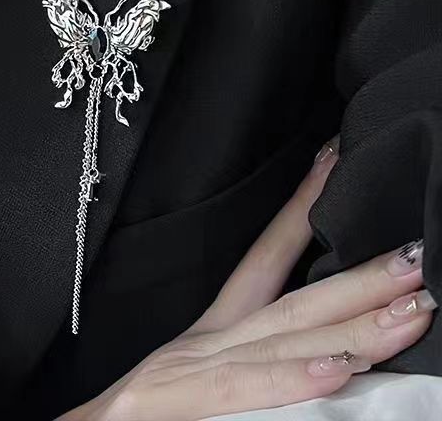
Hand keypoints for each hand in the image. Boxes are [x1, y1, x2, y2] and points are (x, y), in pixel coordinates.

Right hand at [60, 137, 436, 420]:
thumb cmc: (145, 418)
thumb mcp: (205, 389)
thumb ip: (259, 372)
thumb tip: (333, 359)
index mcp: (214, 336)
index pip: (264, 261)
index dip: (301, 212)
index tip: (335, 164)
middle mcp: (202, 342)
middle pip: (288, 301)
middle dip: (358, 277)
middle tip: (419, 254)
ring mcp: (184, 371)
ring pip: (276, 340)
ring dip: (349, 323)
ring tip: (411, 307)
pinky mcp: (169, 403)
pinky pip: (238, 389)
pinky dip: (288, 377)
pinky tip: (336, 369)